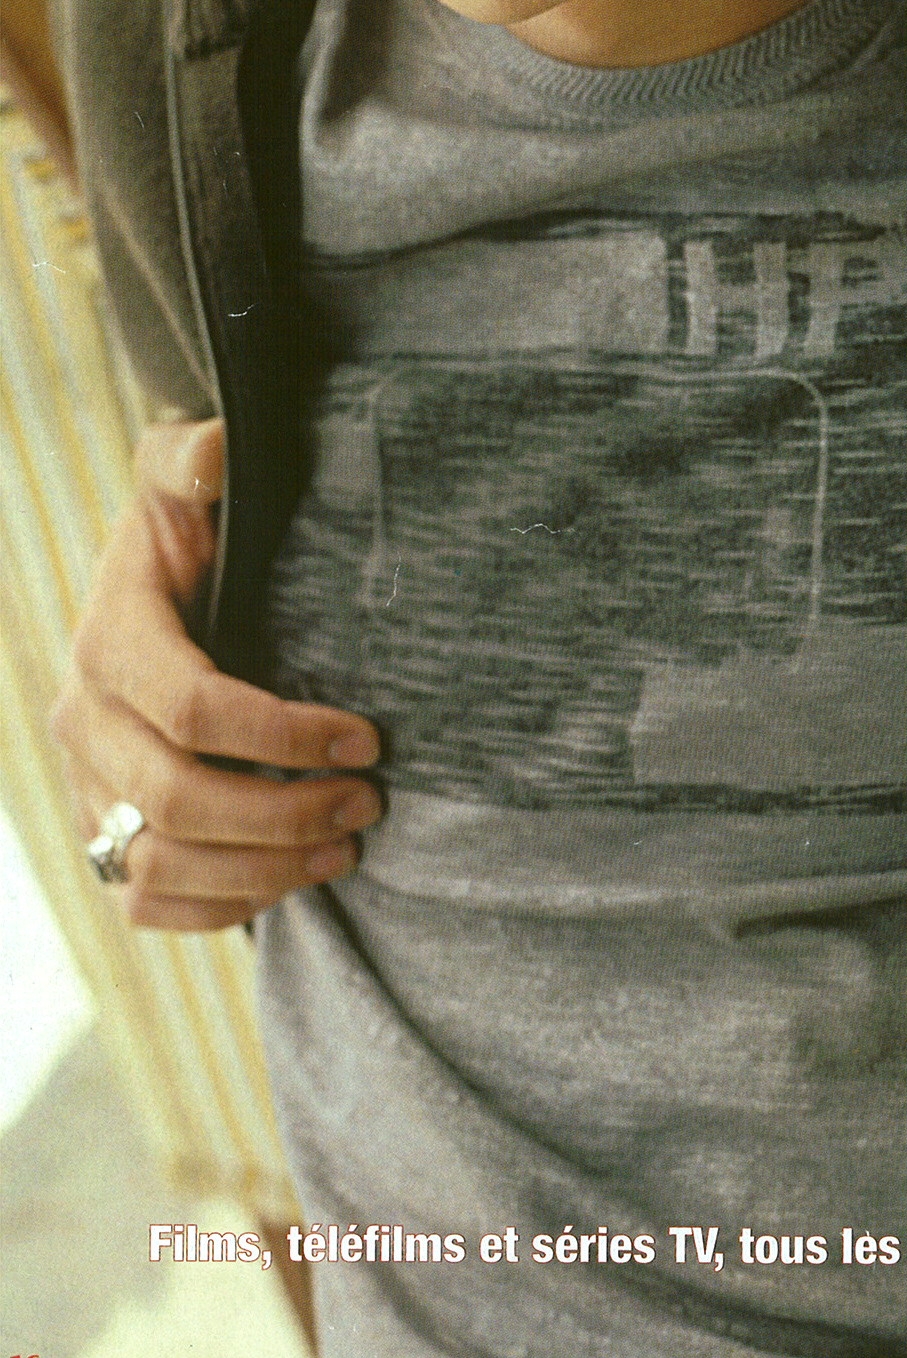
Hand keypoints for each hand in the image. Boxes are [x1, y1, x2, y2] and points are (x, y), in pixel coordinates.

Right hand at [50, 416, 382, 931]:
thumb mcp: (185, 476)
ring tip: (348, 845)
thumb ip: (195, 460)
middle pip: (177, 799)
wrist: (153, 581)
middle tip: (370, 801)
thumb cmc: (190, 525)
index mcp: (110, 639)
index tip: (368, 735)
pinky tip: (287, 884)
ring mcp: (86, 783)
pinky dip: (215, 909)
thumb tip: (217, 449)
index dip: (283, 733)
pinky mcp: (101, 829)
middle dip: (285, 812)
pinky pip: (141, 900)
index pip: (190, 708)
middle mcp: (85, 720)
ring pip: (158, 863)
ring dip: (262, 870)